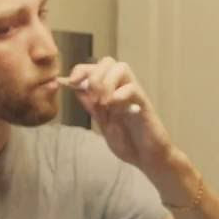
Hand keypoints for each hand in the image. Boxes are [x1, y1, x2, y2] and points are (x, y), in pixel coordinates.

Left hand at [65, 57, 175, 171]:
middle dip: (93, 76)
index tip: (70, 83)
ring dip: (106, 83)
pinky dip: (119, 94)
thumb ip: (90, 105)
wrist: (147, 157)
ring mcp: (134, 94)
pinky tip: (114, 107)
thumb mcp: (102, 122)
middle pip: (107, 61)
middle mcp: (123, 88)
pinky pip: (132, 88)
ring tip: (104, 104)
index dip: (79, 70)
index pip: (94, 67)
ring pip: (121, 68)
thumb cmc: (127, 140)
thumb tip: (74, 87)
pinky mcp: (144, 104)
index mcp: (111, 90)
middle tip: (93, 99)